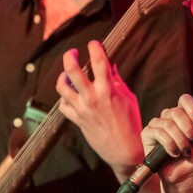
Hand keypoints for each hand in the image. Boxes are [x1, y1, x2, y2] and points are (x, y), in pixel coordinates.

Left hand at [57, 41, 144, 175]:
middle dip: (69, 56)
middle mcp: (92, 97)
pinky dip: (65, 98)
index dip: (95, 47)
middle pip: (72, 70)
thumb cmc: (131, 122)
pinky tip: (70, 95)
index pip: (98, 61)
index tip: (94, 44)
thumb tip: (110, 65)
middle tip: (72, 52)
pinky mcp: (77, 120)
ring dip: (62, 77)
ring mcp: (82, 109)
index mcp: (108, 89)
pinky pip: (63, 105)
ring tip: (66, 74)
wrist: (124, 149)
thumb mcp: (128, 98)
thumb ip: (116, 80)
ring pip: (62, 87)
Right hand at [141, 88, 192, 187]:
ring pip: (168, 123)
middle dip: (188, 130)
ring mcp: (158, 124)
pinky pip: (158, 132)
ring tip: (185, 151)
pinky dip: (169, 145)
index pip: (185, 99)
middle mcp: (170, 116)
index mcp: (185, 113)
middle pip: (176, 112)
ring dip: (180, 141)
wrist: (188, 173)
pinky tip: (173, 153)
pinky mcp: (147, 134)